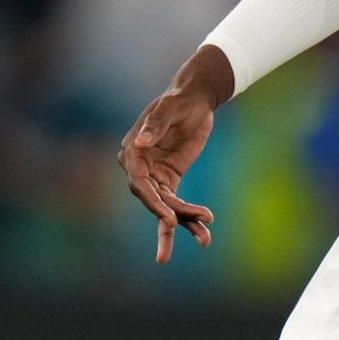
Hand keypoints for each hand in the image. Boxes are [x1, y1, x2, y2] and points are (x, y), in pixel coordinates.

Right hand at [117, 46, 231, 262]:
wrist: (194, 99)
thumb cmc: (178, 100)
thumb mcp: (169, 108)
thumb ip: (155, 125)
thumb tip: (140, 142)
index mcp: (133, 152)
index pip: (139, 183)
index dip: (153, 202)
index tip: (170, 218)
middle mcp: (140, 168)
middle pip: (151, 201)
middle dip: (167, 220)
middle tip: (181, 231)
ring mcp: (155, 177)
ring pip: (166, 207)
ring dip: (185, 224)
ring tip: (205, 240)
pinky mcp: (170, 180)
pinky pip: (178, 203)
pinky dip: (191, 217)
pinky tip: (205, 230)